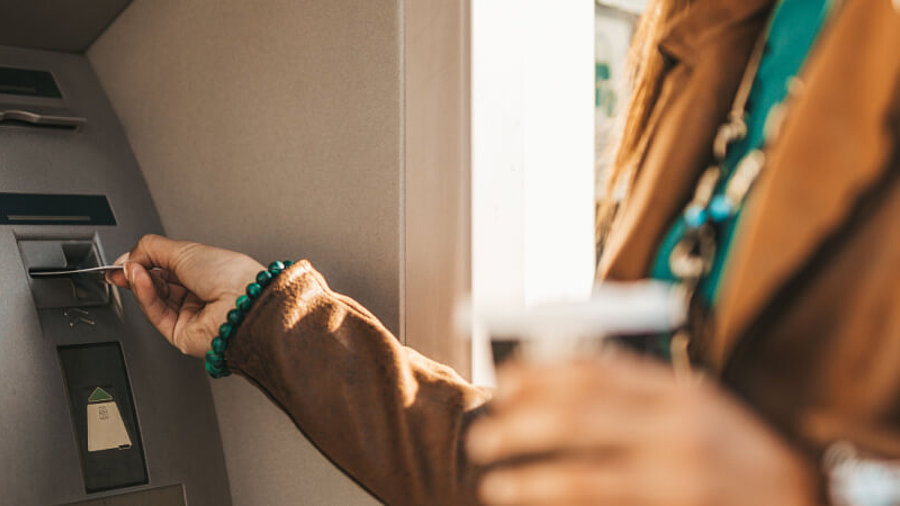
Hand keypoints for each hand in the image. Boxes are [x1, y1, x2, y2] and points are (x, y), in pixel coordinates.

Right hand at [108, 234, 263, 357]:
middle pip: (158, 284)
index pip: (167, 267)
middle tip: (121, 267)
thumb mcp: (185, 249)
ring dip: (140, 282)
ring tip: (132, 270)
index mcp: (206, 271)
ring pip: (154, 299)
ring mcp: (191, 314)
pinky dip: (145, 296)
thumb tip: (129, 256)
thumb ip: (151, 249)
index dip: (144, 262)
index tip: (124, 259)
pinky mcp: (181, 333)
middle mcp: (199, 293)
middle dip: (137, 273)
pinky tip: (139, 281)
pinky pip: (156, 313)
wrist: (242, 303)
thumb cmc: (230, 275)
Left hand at [466, 353, 817, 504]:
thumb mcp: (694, 405)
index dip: (539, 375)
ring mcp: (675, 480)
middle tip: (485, 435)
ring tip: (496, 482)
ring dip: (530, 479)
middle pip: (578, 418)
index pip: (595, 372)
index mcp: (678, 392)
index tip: (504, 380)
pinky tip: (532, 504)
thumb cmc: (735, 452)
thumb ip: (637, 388)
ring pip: (583, 477)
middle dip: (521, 425)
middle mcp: (675, 431)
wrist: (799, 501)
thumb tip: (562, 371)